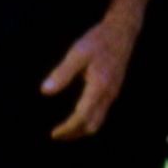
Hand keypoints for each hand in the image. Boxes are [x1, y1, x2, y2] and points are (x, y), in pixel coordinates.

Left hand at [42, 20, 134, 140]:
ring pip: (99, 121)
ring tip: (66, 131)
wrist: (122, 32)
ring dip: (82, 129)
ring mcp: (113, 94)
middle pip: (92, 125)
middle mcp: (108, 94)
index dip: (68, 128)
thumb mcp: (77, 53)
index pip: (82, 117)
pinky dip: (89, 121)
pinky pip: (102, 113)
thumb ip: (62, 73)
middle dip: (74, 134)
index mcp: (99, 87)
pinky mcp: (114, 90)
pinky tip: (78, 116)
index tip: (54, 133)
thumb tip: (45, 92)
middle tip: (57, 135)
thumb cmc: (98, 40)